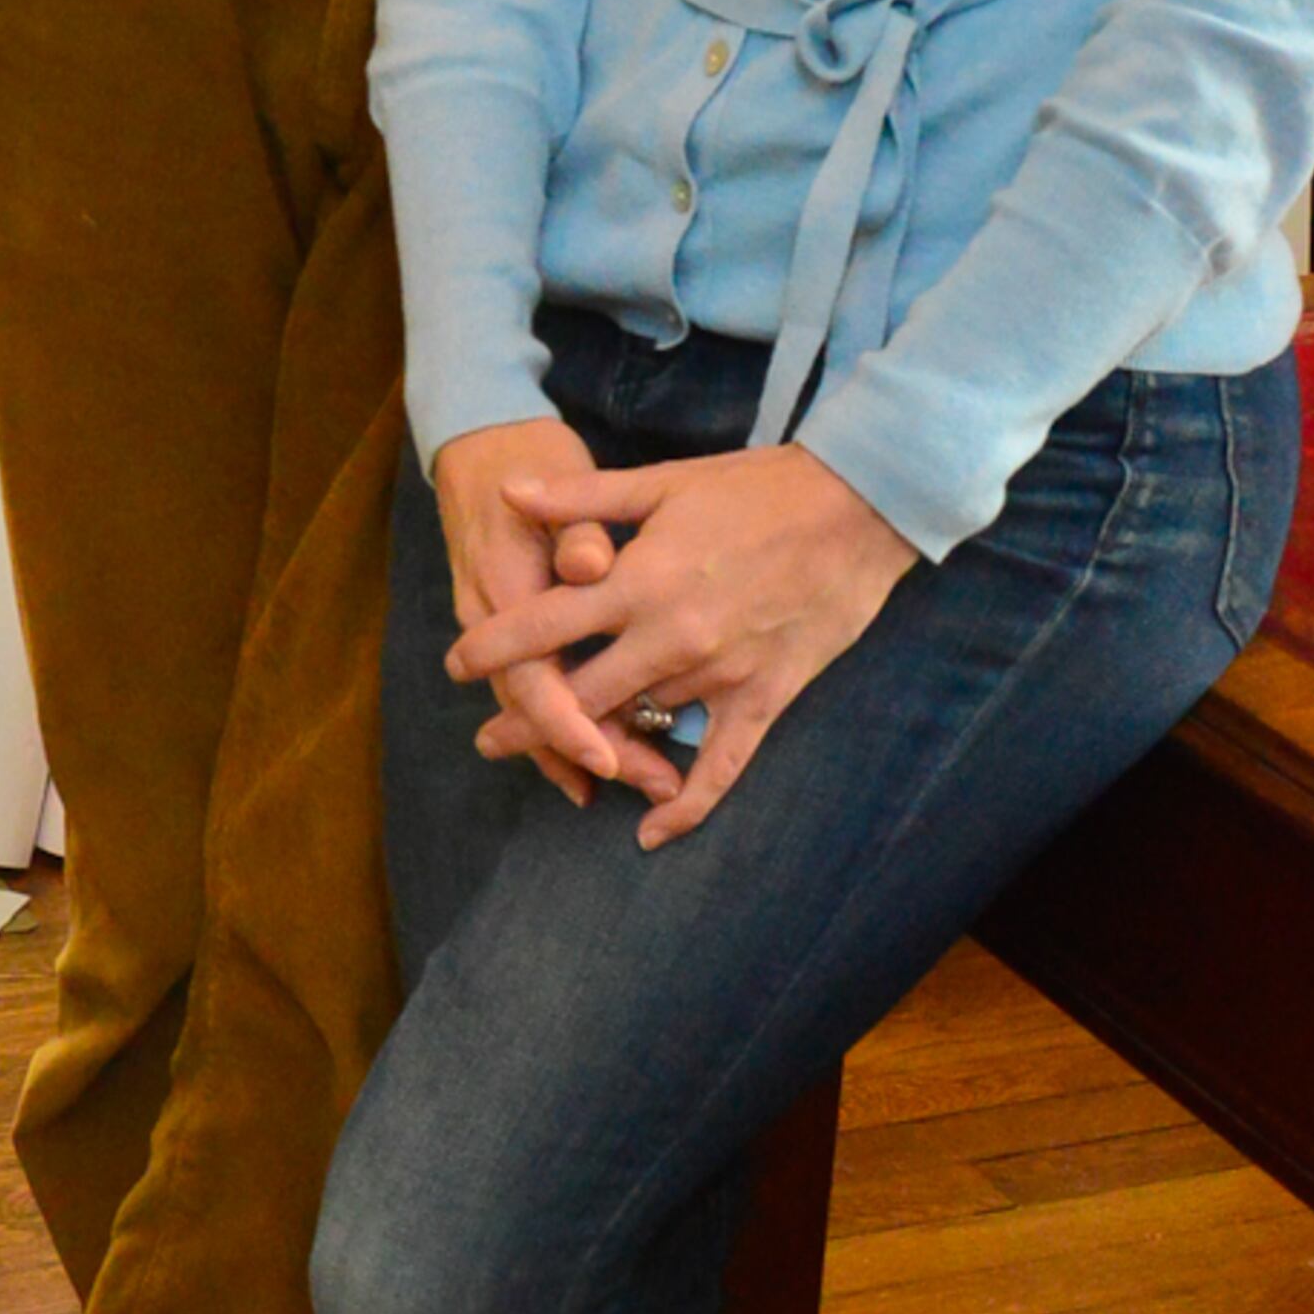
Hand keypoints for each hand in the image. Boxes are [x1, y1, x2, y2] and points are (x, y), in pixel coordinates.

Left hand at [458, 440, 918, 849]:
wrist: (855, 507)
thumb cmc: (756, 487)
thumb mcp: (663, 481)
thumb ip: (581, 498)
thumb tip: (509, 491)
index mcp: (639, 581)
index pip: (545, 626)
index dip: (493, 649)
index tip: (457, 666)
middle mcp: (669, 636)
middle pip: (578, 695)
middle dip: (526, 721)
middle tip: (488, 741)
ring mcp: (718, 673)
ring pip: (638, 728)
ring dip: (595, 750)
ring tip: (556, 768)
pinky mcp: (764, 698)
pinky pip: (720, 767)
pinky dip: (686, 806)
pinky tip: (652, 832)